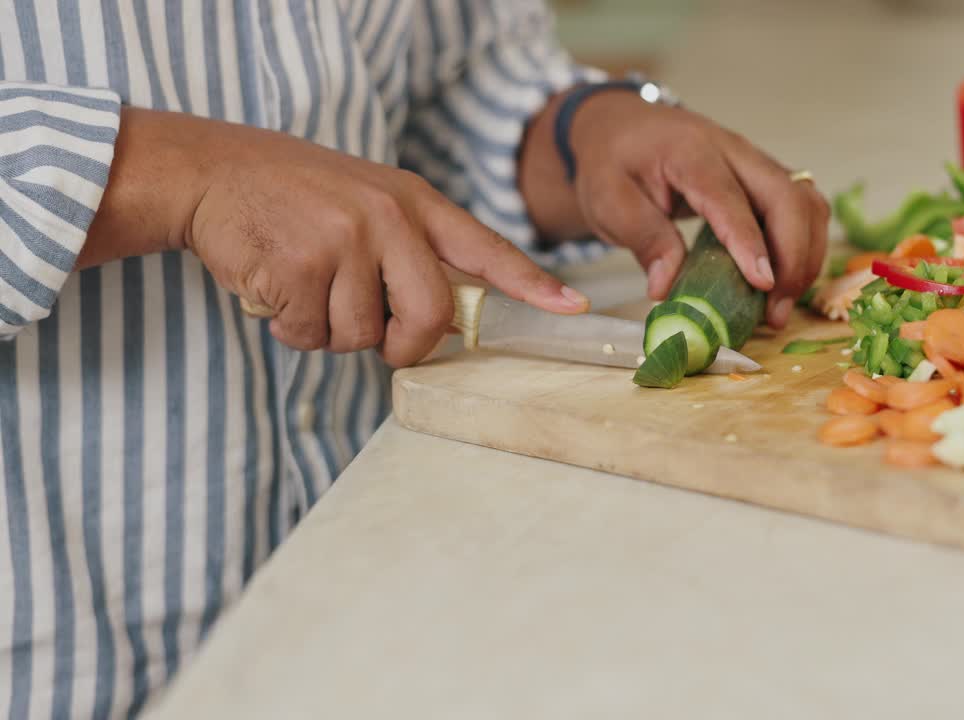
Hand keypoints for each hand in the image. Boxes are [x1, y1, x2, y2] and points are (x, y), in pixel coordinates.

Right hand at [83, 108, 588, 367]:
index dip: (531, 284)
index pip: (486, 248)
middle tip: (382, 342)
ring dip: (331, 331)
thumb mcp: (371, 201)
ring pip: (361, 336)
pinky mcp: (297, 266)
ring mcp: (343, 240)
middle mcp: (388, 218)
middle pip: (429, 317)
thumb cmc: (298, 196)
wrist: (214, 172)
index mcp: (415, 203)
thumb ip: (413, 250)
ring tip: (307, 287)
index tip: (572, 307)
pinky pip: (311, 335)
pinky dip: (292, 329)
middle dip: (404, 345)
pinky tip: (277, 288)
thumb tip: (449, 322)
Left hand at [522, 92, 828, 328]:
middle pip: (788, 195)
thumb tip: (666, 288)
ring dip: (805, 255)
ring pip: (807, 201)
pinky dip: (803, 245)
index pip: (730, 197)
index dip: (750, 241)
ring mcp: (755, 162)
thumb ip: (642, 238)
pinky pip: (802, 207)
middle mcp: (734, 151)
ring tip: (781, 304)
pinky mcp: (765, 178)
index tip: (763, 283)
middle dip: (794, 256)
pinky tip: (785, 281)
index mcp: (691, 152)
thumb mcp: (609, 201)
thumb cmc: (613, 161)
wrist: (621, 126)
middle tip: (776, 310)